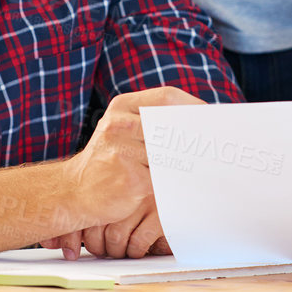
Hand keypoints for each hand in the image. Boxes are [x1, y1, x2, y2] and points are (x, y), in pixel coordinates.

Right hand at [49, 87, 203, 258]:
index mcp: (121, 107)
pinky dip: (179, 181)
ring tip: (208, 166)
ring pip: (173, 153)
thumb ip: (153, 124)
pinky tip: (186, 185)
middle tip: (220, 142)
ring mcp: (123, 151)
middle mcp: (120, 124)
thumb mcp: (122, 132)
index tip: (214, 117)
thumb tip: (199, 126)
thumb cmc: (106, 162)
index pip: (167, 97)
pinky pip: (166, 179)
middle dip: (199, 135)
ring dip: (192, 162)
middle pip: (174, 124)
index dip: (194, 106)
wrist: (71, 193)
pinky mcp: (131, 179)